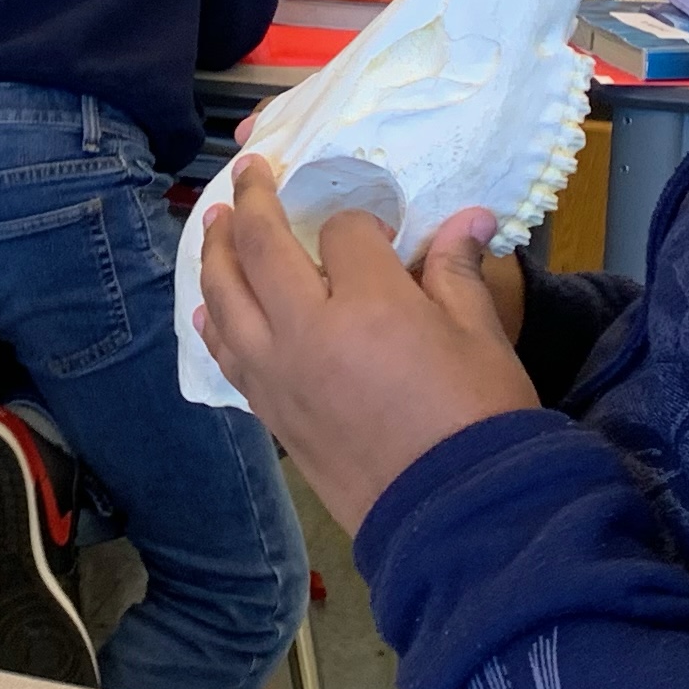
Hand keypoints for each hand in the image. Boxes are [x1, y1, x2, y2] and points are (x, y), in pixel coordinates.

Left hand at [195, 162, 539, 530]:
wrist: (456, 515)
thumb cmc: (479, 420)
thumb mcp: (481, 336)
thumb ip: (458, 272)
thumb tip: (469, 219)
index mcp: (368, 303)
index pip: (344, 232)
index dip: (358, 220)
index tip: (373, 226)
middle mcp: (306, 331)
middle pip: (260, 247)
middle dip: (252, 201)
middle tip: (248, 173)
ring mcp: (278, 374)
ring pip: (224, 298)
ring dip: (215, 253)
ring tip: (215, 223)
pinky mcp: (271, 412)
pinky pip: (227, 356)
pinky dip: (213, 324)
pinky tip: (207, 310)